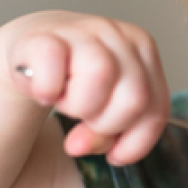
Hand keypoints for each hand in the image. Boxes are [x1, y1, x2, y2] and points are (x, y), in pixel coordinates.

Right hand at [4, 11, 168, 165]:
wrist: (32, 47)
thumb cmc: (75, 80)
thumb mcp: (103, 108)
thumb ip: (106, 133)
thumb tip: (79, 146)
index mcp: (143, 48)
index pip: (155, 108)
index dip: (136, 141)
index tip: (115, 155)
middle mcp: (119, 35)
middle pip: (133, 99)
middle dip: (106, 124)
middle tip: (84, 117)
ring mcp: (82, 31)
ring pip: (100, 80)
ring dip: (77, 106)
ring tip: (63, 100)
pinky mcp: (44, 36)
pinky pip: (53, 75)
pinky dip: (46, 92)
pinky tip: (43, 91)